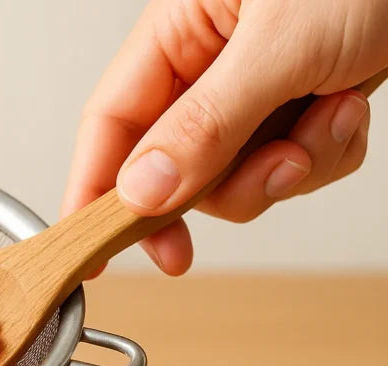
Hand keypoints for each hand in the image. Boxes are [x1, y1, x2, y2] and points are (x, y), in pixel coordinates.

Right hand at [62, 0, 387, 275]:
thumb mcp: (280, 46)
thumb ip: (206, 124)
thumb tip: (142, 192)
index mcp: (176, 33)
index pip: (110, 125)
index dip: (93, 193)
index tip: (92, 255)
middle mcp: (205, 67)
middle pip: (175, 167)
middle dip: (227, 183)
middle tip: (267, 181)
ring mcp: (253, 91)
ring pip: (238, 176)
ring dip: (291, 165)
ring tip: (332, 114)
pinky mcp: (298, 107)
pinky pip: (291, 166)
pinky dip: (327, 152)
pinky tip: (349, 106)